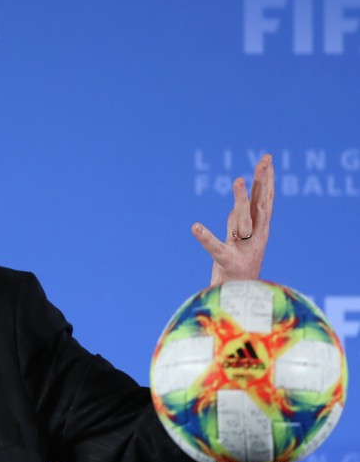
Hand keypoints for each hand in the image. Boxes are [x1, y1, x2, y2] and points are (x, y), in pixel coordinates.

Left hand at [192, 154, 273, 285]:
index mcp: (258, 231)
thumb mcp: (239, 242)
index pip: (264, 200)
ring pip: (243, 222)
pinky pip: (216, 249)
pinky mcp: (227, 263)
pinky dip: (205, 239)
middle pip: (261, 205)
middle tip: (265, 159)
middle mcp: (255, 237)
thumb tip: (235, 205)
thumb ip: (238, 222)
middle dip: (264, 182)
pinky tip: (194, 227)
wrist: (237, 302)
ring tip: (237, 179)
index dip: (266, 180)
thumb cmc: (238, 270)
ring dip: (241, 201)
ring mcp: (243, 249)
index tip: (267, 159)